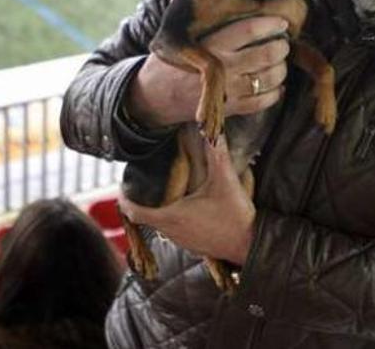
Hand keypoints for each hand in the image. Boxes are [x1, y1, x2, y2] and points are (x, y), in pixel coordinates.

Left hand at [118, 135, 254, 264]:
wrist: (252, 245)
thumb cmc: (234, 215)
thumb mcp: (225, 179)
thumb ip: (217, 152)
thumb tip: (211, 127)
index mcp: (171, 216)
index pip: (134, 212)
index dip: (124, 199)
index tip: (123, 187)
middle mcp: (171, 232)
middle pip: (146, 218)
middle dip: (143, 201)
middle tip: (145, 184)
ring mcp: (182, 242)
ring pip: (161, 226)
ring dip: (159, 211)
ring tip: (164, 193)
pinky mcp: (194, 247)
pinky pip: (175, 232)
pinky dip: (173, 220)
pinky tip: (186, 208)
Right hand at [127, 16, 290, 128]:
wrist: (154, 95)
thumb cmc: (168, 58)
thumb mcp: (173, 29)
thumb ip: (183, 0)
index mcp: (212, 43)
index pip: (250, 30)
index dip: (271, 25)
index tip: (281, 22)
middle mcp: (223, 66)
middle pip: (267, 54)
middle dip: (281, 48)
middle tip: (283, 43)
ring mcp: (227, 90)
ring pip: (269, 78)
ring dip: (280, 70)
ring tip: (279, 64)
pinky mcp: (229, 108)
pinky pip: (263, 101)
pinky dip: (274, 93)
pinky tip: (275, 86)